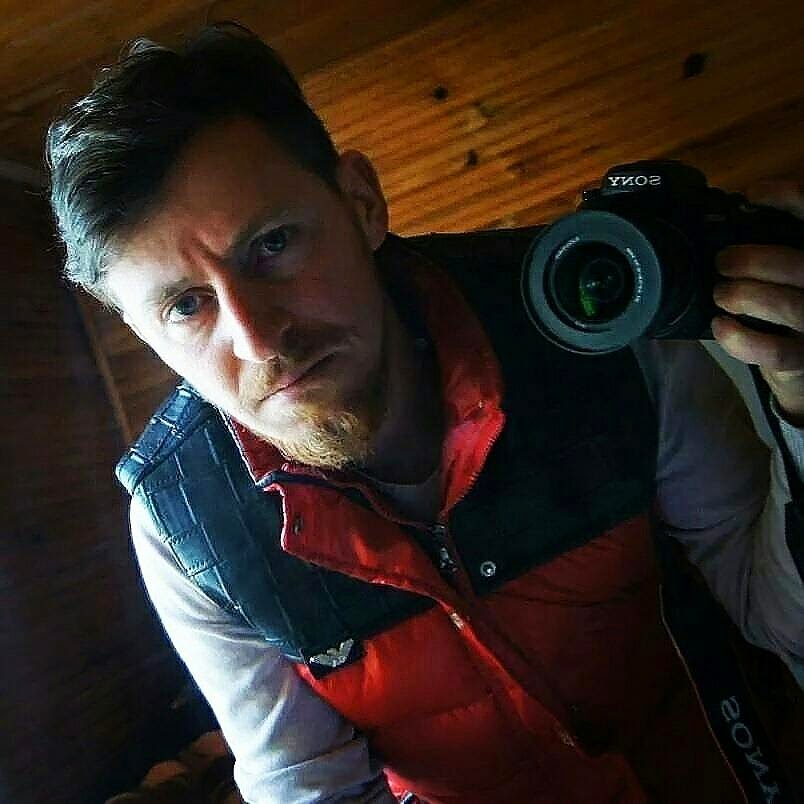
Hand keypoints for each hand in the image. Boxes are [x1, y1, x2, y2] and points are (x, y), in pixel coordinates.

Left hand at [711, 179, 803, 425]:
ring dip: (745, 296)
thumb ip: (781, 244)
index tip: (752, 195)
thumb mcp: (791, 269)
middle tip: (723, 262)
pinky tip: (720, 326)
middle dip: (752, 260)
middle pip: (797, 266)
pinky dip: (739, 338)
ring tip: (721, 293)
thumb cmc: (795, 303)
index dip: (789, 197)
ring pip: (787, 307)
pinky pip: (773, 351)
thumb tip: (738, 213)